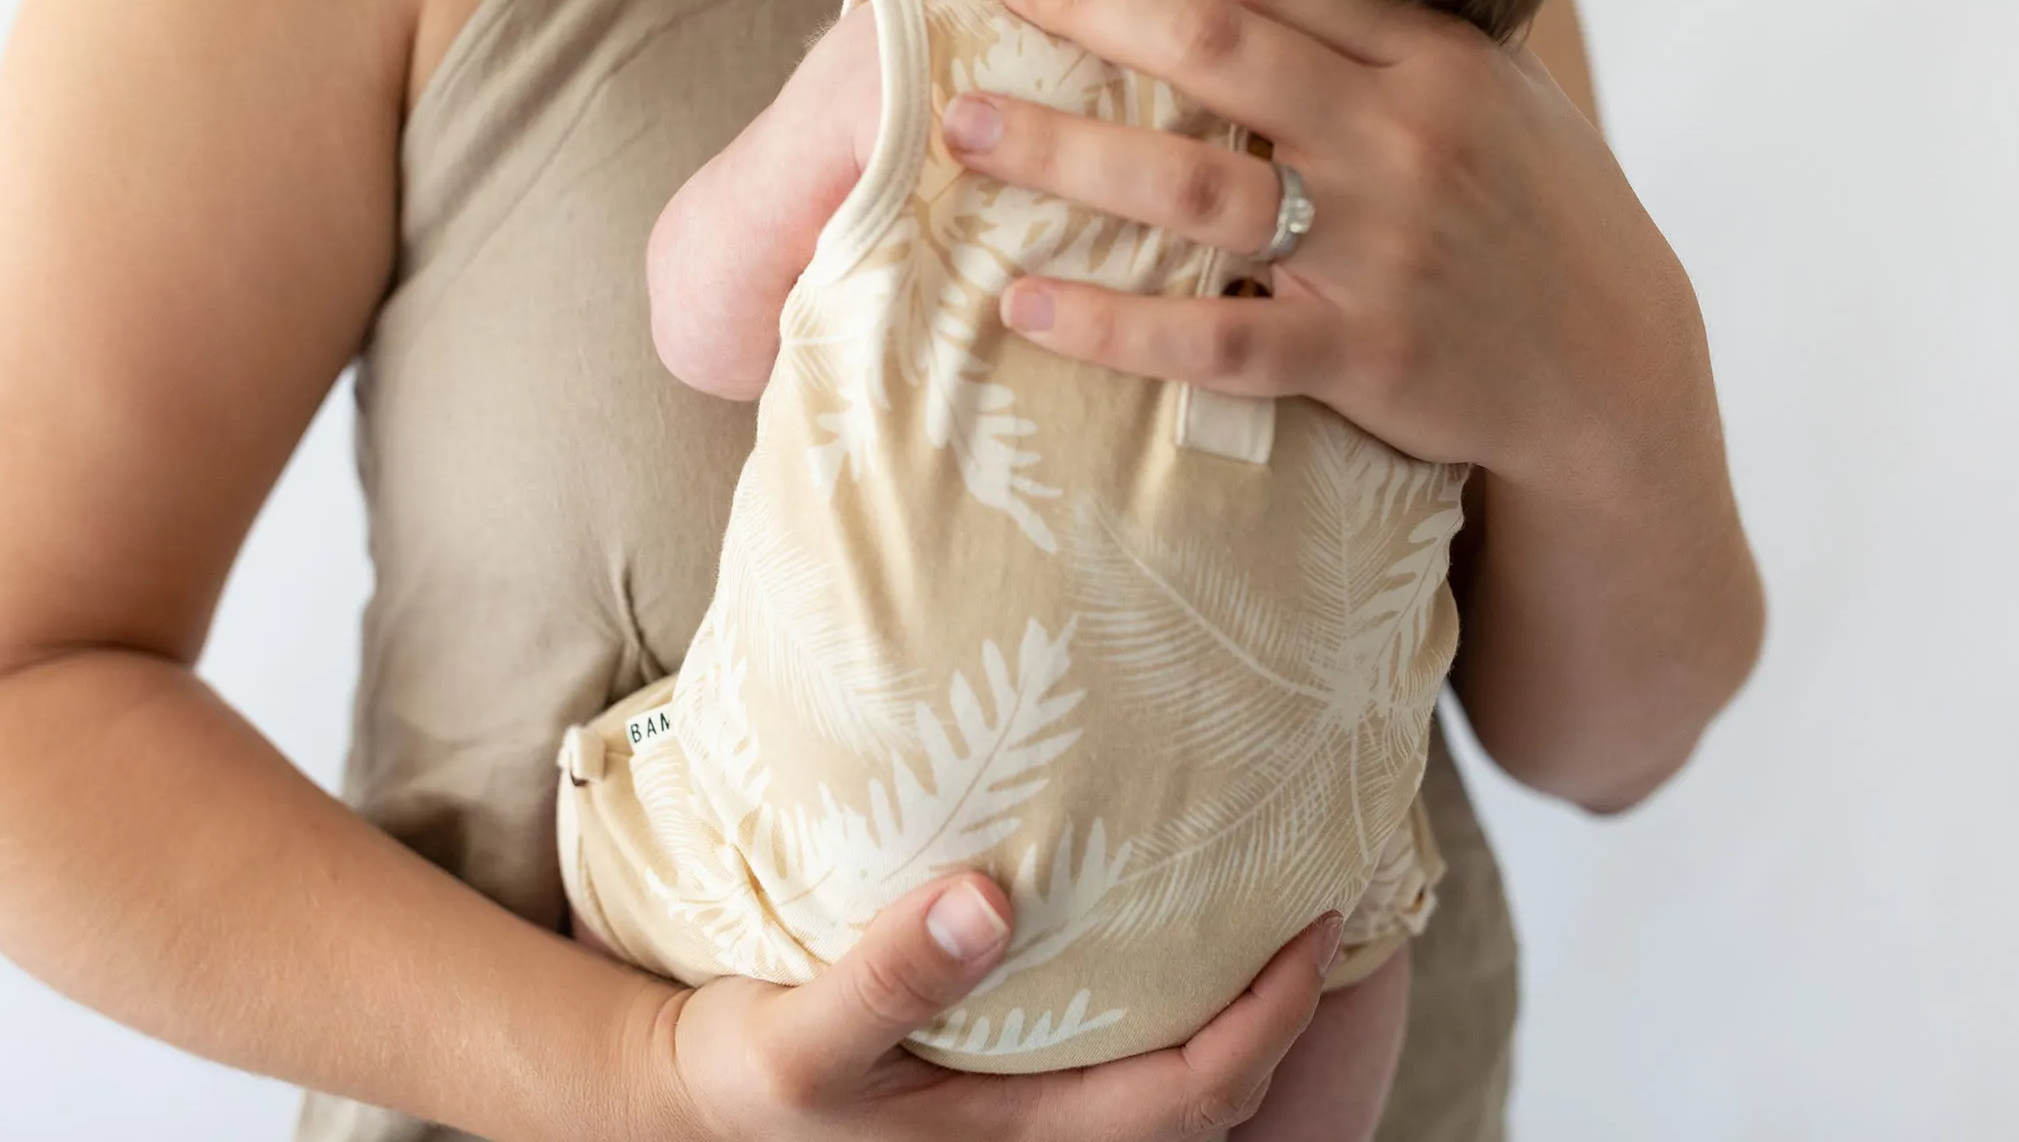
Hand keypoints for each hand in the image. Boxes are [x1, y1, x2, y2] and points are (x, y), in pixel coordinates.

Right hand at [641, 874, 1342, 1140]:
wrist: (700, 1111)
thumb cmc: (752, 1075)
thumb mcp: (798, 1035)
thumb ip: (888, 975)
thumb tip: (988, 900)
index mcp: (1017, 1137)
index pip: (1189, 1093)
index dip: (1268, 1022)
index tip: (1314, 927)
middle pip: (1208, 1108)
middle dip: (1283, 1023)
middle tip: (1318, 910)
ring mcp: (1029, 1130)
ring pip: (1173, 1100)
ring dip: (1237, 1026)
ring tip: (1265, 924)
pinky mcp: (1007, 1101)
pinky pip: (1124, 1073)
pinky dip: (1173, 1023)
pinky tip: (1171, 949)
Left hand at [947, 0, 1710, 503]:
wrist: (1614, 369)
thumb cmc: (1537, 220)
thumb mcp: (1497, 101)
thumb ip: (1394, 43)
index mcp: (1433, 65)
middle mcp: (1402, 143)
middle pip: (1221, 57)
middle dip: (1099, 10)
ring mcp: (1379, 251)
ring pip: (1196, 191)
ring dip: (1068, 155)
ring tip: (967, 131)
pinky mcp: (1360, 357)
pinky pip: (1214, 338)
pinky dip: (1113, 324)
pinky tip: (1025, 303)